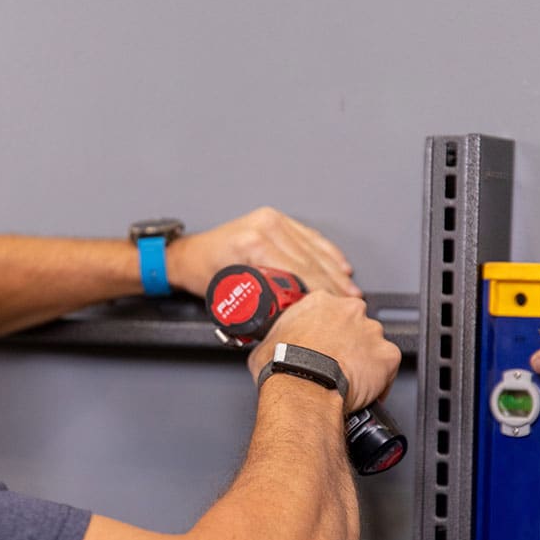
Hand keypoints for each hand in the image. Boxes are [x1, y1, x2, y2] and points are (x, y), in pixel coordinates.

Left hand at [166, 207, 360, 297]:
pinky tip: (340, 264)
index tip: (331, 307)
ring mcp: (272, 220)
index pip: (299, 270)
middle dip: (333, 283)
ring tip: (349, 289)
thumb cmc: (203, 272)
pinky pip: (309, 236)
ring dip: (335, 270)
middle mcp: (265, 226)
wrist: (190, 254)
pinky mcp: (276, 219)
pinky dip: (327, 252)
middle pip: (310, 260)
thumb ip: (257, 307)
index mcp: (254, 243)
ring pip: (314, 248)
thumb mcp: (230, 295)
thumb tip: (287, 321)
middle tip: (347, 302)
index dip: (320, 291)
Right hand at [247, 291, 400, 412]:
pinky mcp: (387, 354)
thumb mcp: (264, 345)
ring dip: (365, 359)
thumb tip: (269, 350)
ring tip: (349, 380)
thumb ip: (276, 338)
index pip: (330, 311)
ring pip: (373, 344)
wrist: (302, 386)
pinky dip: (382, 379)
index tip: (323, 344)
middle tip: (335, 363)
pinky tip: (366, 391)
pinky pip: (389, 366)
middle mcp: (349, 311)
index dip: (327, 331)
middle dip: (348, 342)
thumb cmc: (283, 367)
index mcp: (320, 302)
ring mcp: (371, 331)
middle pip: (354, 324)